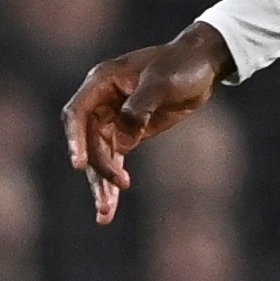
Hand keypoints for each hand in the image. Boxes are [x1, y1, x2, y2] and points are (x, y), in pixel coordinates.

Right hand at [62, 22, 235, 225]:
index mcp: (102, 82)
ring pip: (99, 156)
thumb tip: (121, 144)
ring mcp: (113, 119)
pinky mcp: (128, 133)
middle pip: (88, 142)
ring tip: (105, 215)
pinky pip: (114, 160)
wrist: (203, 65)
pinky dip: (114, 182)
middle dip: (97, 170)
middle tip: (112, 193)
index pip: (77, 114)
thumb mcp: (163, 83)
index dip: (75, 140)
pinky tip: (111, 205)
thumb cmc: (182, 65)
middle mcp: (101, 101)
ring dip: (102, 184)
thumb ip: (139, 110)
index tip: (80, 165)